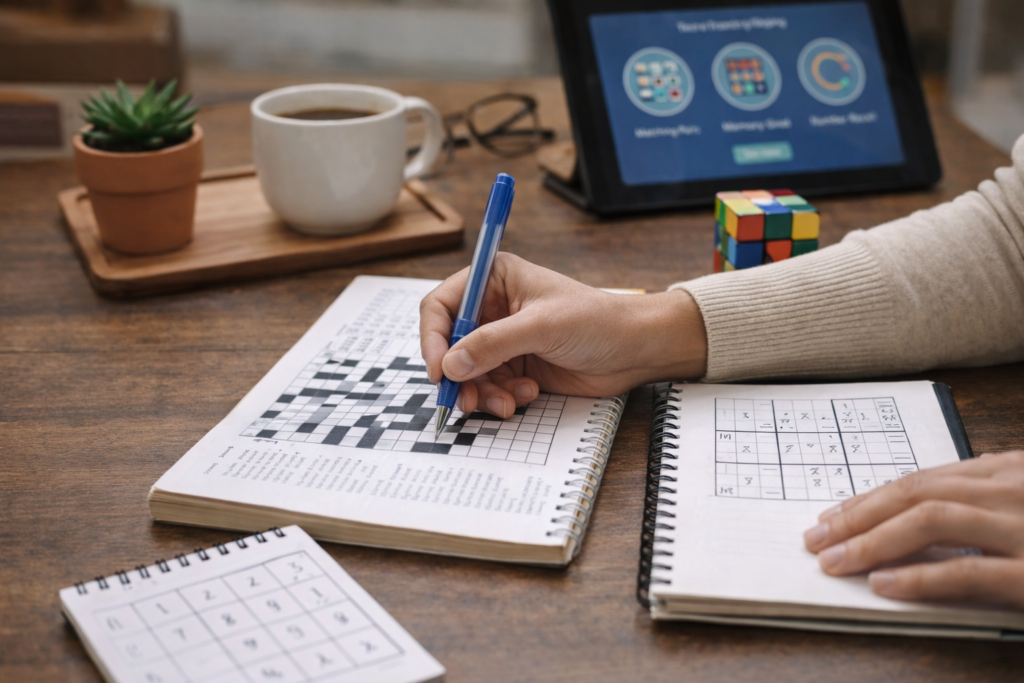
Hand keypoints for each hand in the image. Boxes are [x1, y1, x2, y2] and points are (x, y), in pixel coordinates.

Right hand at [419, 253, 706, 416]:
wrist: (636, 350)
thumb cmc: (598, 320)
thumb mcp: (542, 326)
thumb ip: (493, 344)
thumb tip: (450, 363)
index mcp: (494, 280)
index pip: (442, 305)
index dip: (434, 337)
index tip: (439, 368)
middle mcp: (493, 309)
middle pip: (450, 345)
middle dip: (457, 374)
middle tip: (464, 399)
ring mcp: (504, 341)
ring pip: (468, 373)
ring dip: (482, 392)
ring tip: (506, 402)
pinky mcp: (516, 368)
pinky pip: (490, 388)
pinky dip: (501, 398)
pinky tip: (528, 394)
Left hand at [803, 450, 1023, 608]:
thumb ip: (986, 501)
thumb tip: (934, 498)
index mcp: (1009, 472)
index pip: (923, 481)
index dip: (870, 500)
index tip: (831, 517)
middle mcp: (1012, 490)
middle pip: (916, 494)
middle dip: (858, 517)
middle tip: (816, 539)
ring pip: (931, 520)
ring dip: (872, 541)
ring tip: (835, 561)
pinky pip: (967, 570)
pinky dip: (920, 576)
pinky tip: (882, 584)